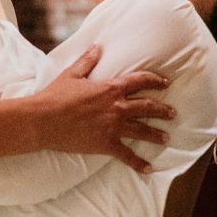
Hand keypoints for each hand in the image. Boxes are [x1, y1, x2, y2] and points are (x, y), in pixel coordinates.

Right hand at [30, 46, 175, 173]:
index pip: (140, 81)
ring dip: (157, 134)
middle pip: (148, 107)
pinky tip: (149, 169)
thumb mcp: (72, 74)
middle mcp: (117, 106)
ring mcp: (113, 126)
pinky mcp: (106, 144)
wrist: (43, 120)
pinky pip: (127, 155)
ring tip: (166, 138)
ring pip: (143, 130)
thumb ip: (87, 61)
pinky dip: (139, 163)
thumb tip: (97, 47)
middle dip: (163, 110)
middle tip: (172, 113)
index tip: (165, 83)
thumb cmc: (55, 95)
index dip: (155, 80)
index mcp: (110, 88)